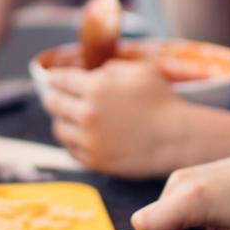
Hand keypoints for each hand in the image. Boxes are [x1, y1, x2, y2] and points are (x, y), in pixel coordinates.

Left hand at [40, 61, 191, 177]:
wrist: (177, 138)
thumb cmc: (163, 101)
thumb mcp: (140, 71)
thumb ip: (112, 69)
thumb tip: (94, 74)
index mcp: (96, 88)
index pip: (60, 80)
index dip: (54, 78)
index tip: (53, 80)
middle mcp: (88, 113)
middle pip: (53, 103)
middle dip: (52, 97)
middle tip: (53, 97)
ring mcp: (90, 140)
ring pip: (59, 129)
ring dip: (62, 121)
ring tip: (69, 118)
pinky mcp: (95, 160)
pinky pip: (72, 150)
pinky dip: (73, 142)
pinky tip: (82, 137)